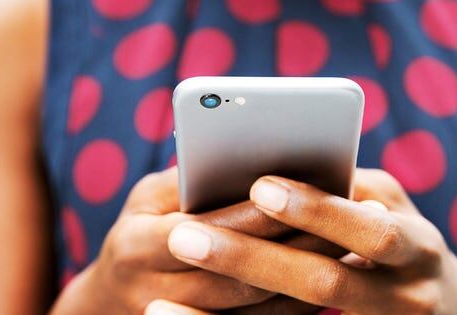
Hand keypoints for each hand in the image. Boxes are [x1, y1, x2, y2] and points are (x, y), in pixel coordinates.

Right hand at [51, 167, 339, 313]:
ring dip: (303, 281)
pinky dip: (295, 307)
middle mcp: (154, 293)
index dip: (261, 215)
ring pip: (253, 310)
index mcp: (138, 247)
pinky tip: (327, 280)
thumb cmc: (139, 230)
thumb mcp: (149, 199)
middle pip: (238, 278)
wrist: (109, 301)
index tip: (307, 191)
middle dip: (293, 249)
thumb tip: (245, 156)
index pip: (211, 231)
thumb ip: (190, 181)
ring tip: (347, 250)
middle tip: (344, 224)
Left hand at [158, 169, 456, 314]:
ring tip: (157, 307)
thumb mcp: (396, 208)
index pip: (369, 231)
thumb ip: (352, 187)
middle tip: (184, 237)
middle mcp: (408, 298)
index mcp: (420, 248)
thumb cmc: (406, 243)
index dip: (316, 209)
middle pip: (325, 284)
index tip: (259, 185)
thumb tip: (293, 156)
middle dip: (251, 260)